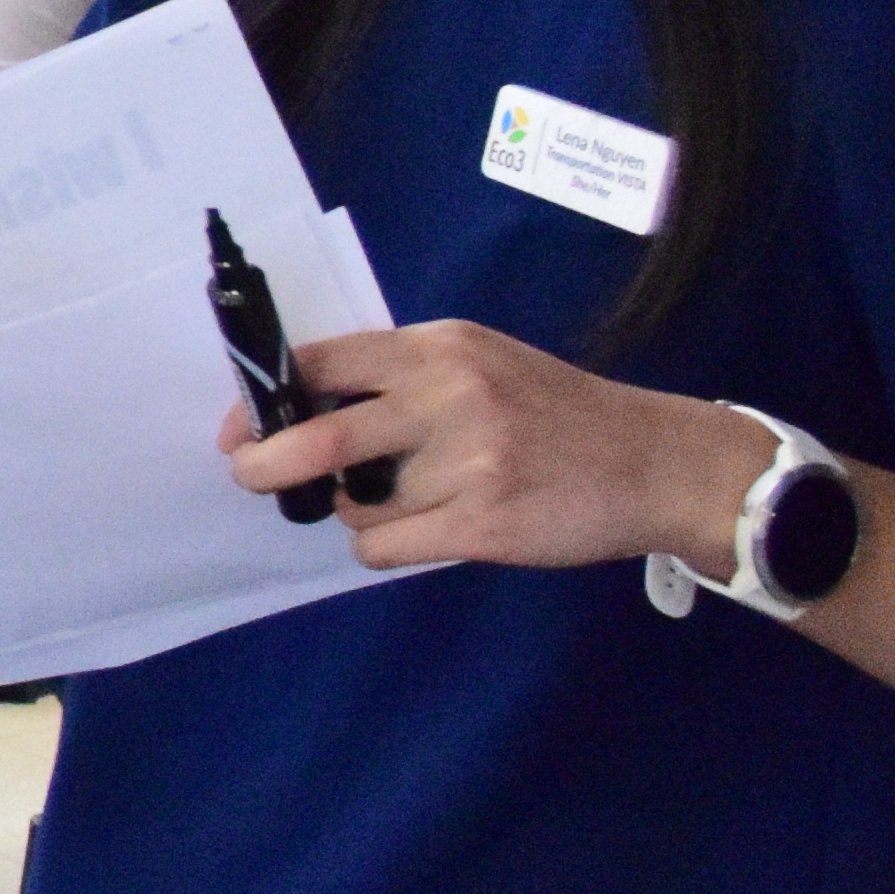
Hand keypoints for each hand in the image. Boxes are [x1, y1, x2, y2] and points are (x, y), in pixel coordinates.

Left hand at [225, 322, 774, 577]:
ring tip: (408, 500)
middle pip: (320, 436)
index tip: (241, 426)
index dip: (267, 396)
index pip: (324, 360)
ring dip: (357, 510)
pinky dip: (384, 546)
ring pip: (355, 503)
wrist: (653, 462)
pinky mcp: (482, 523)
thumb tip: (303, 409)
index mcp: (440, 348)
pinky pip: (384, 546)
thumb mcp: (481, 364)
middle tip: (251, 476)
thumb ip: (404, 377)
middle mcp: (449, 396)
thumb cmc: (555, 412)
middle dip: (265, 464)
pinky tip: (423, 531)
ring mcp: (468, 463)